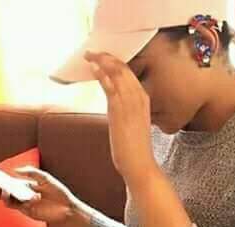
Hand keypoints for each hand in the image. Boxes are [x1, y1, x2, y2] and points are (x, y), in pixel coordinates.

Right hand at [0, 166, 91, 226]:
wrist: (68, 207)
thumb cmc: (58, 191)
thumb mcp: (45, 178)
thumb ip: (32, 172)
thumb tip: (15, 170)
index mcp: (24, 185)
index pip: (8, 181)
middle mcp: (21, 194)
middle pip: (4, 191)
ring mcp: (23, 204)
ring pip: (7, 200)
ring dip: (3, 195)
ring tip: (2, 189)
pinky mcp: (28, 212)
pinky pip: (18, 206)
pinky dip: (18, 201)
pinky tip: (21, 195)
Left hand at [84, 50, 157, 185]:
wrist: (139, 165)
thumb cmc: (134, 150)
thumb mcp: (133, 125)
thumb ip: (125, 112)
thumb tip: (114, 107)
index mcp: (144, 100)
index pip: (130, 74)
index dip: (116, 63)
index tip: (104, 58)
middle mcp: (139, 99)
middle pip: (124, 69)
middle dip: (108, 57)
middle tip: (94, 52)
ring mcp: (130, 104)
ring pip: (117, 73)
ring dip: (102, 61)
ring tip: (91, 55)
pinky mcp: (120, 111)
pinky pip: (111, 86)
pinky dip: (102, 74)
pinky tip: (93, 67)